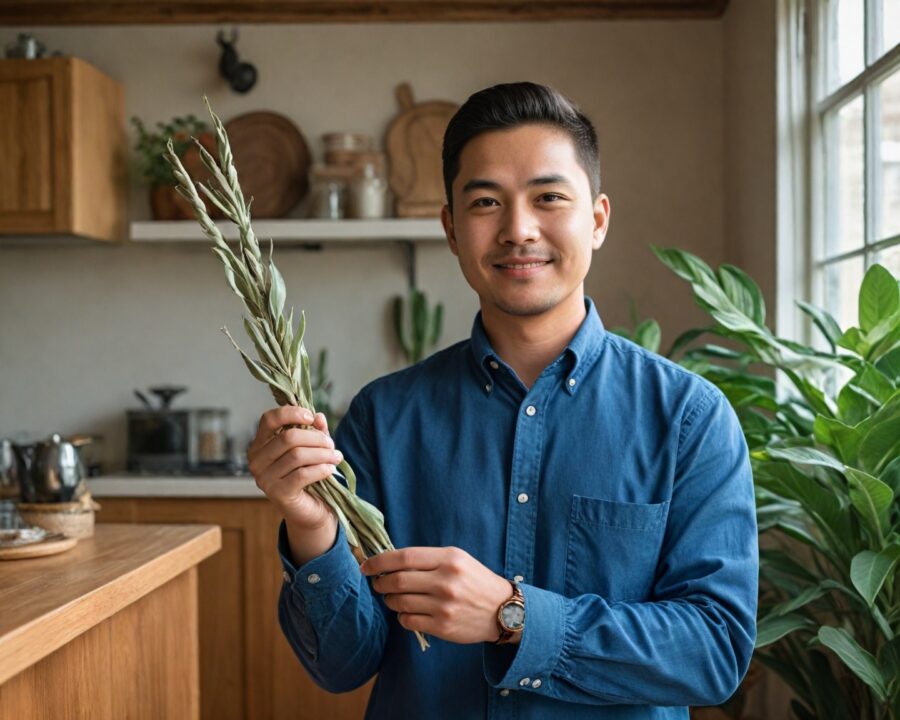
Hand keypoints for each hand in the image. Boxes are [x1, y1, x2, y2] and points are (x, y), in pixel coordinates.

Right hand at [247, 406, 342, 529]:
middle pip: (288, 437)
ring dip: (322, 454)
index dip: (291, 413)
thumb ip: (314, 431)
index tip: (312, 417)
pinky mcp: (277, 493)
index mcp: (260, 444)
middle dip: (315, 438)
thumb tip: (319, 416)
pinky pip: (302, 474)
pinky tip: (330, 469)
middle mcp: (257, 460)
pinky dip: (320, 469)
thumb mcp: (312, 449)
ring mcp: (264, 478)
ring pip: (297, 455)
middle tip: (331, 444)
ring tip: (336, 456)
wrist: (310, 511)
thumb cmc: (308, 476)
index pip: (269, 419)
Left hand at [360, 547, 514, 644]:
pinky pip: (408, 620)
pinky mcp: (442, 626)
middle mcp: (445, 581)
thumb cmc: (475, 581)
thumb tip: (390, 561)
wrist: (503, 610)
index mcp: (449, 559)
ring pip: (399, 602)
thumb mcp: (457, 559)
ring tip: (392, 597)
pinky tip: (407, 611)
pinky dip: (401, 615)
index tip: (367, 565)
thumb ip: (427, 559)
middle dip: (380, 582)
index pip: (404, 557)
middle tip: (378, 583)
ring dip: (389, 600)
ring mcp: (443, 605)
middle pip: (397, 580)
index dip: (380, 561)